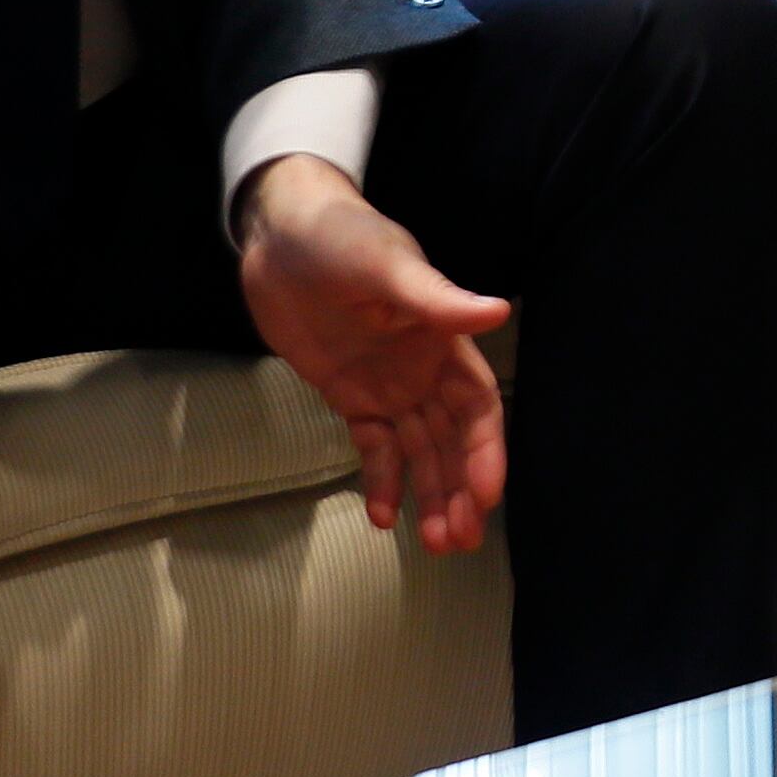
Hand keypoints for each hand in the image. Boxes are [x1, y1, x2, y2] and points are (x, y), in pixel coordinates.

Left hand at [234, 153, 511, 555]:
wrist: (278, 232)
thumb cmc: (340, 235)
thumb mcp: (386, 266)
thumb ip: (436, 299)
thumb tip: (498, 312)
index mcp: (442, 338)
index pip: (476, 406)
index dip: (484, 451)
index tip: (484, 496)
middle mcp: (422, 368)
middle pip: (451, 439)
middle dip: (459, 488)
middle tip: (461, 540)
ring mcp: (387, 385)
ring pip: (417, 451)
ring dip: (430, 494)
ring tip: (436, 544)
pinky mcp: (349, 394)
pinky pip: (373, 446)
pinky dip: (381, 480)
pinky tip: (383, 516)